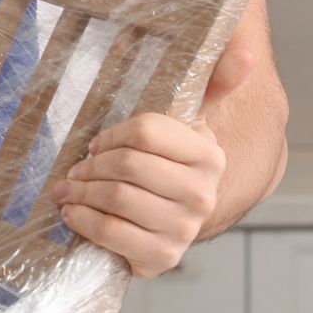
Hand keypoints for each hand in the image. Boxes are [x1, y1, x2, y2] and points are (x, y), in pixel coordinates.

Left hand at [52, 45, 252, 277]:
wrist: (164, 227)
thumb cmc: (165, 171)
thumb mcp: (185, 130)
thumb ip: (211, 87)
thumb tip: (244, 55)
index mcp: (209, 156)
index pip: (146, 132)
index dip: (112, 136)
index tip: (97, 143)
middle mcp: (202, 193)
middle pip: (128, 165)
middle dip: (91, 166)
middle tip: (76, 168)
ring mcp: (184, 228)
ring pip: (116, 197)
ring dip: (81, 191)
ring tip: (69, 188)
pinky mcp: (162, 256)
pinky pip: (110, 232)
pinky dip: (82, 220)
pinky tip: (73, 212)